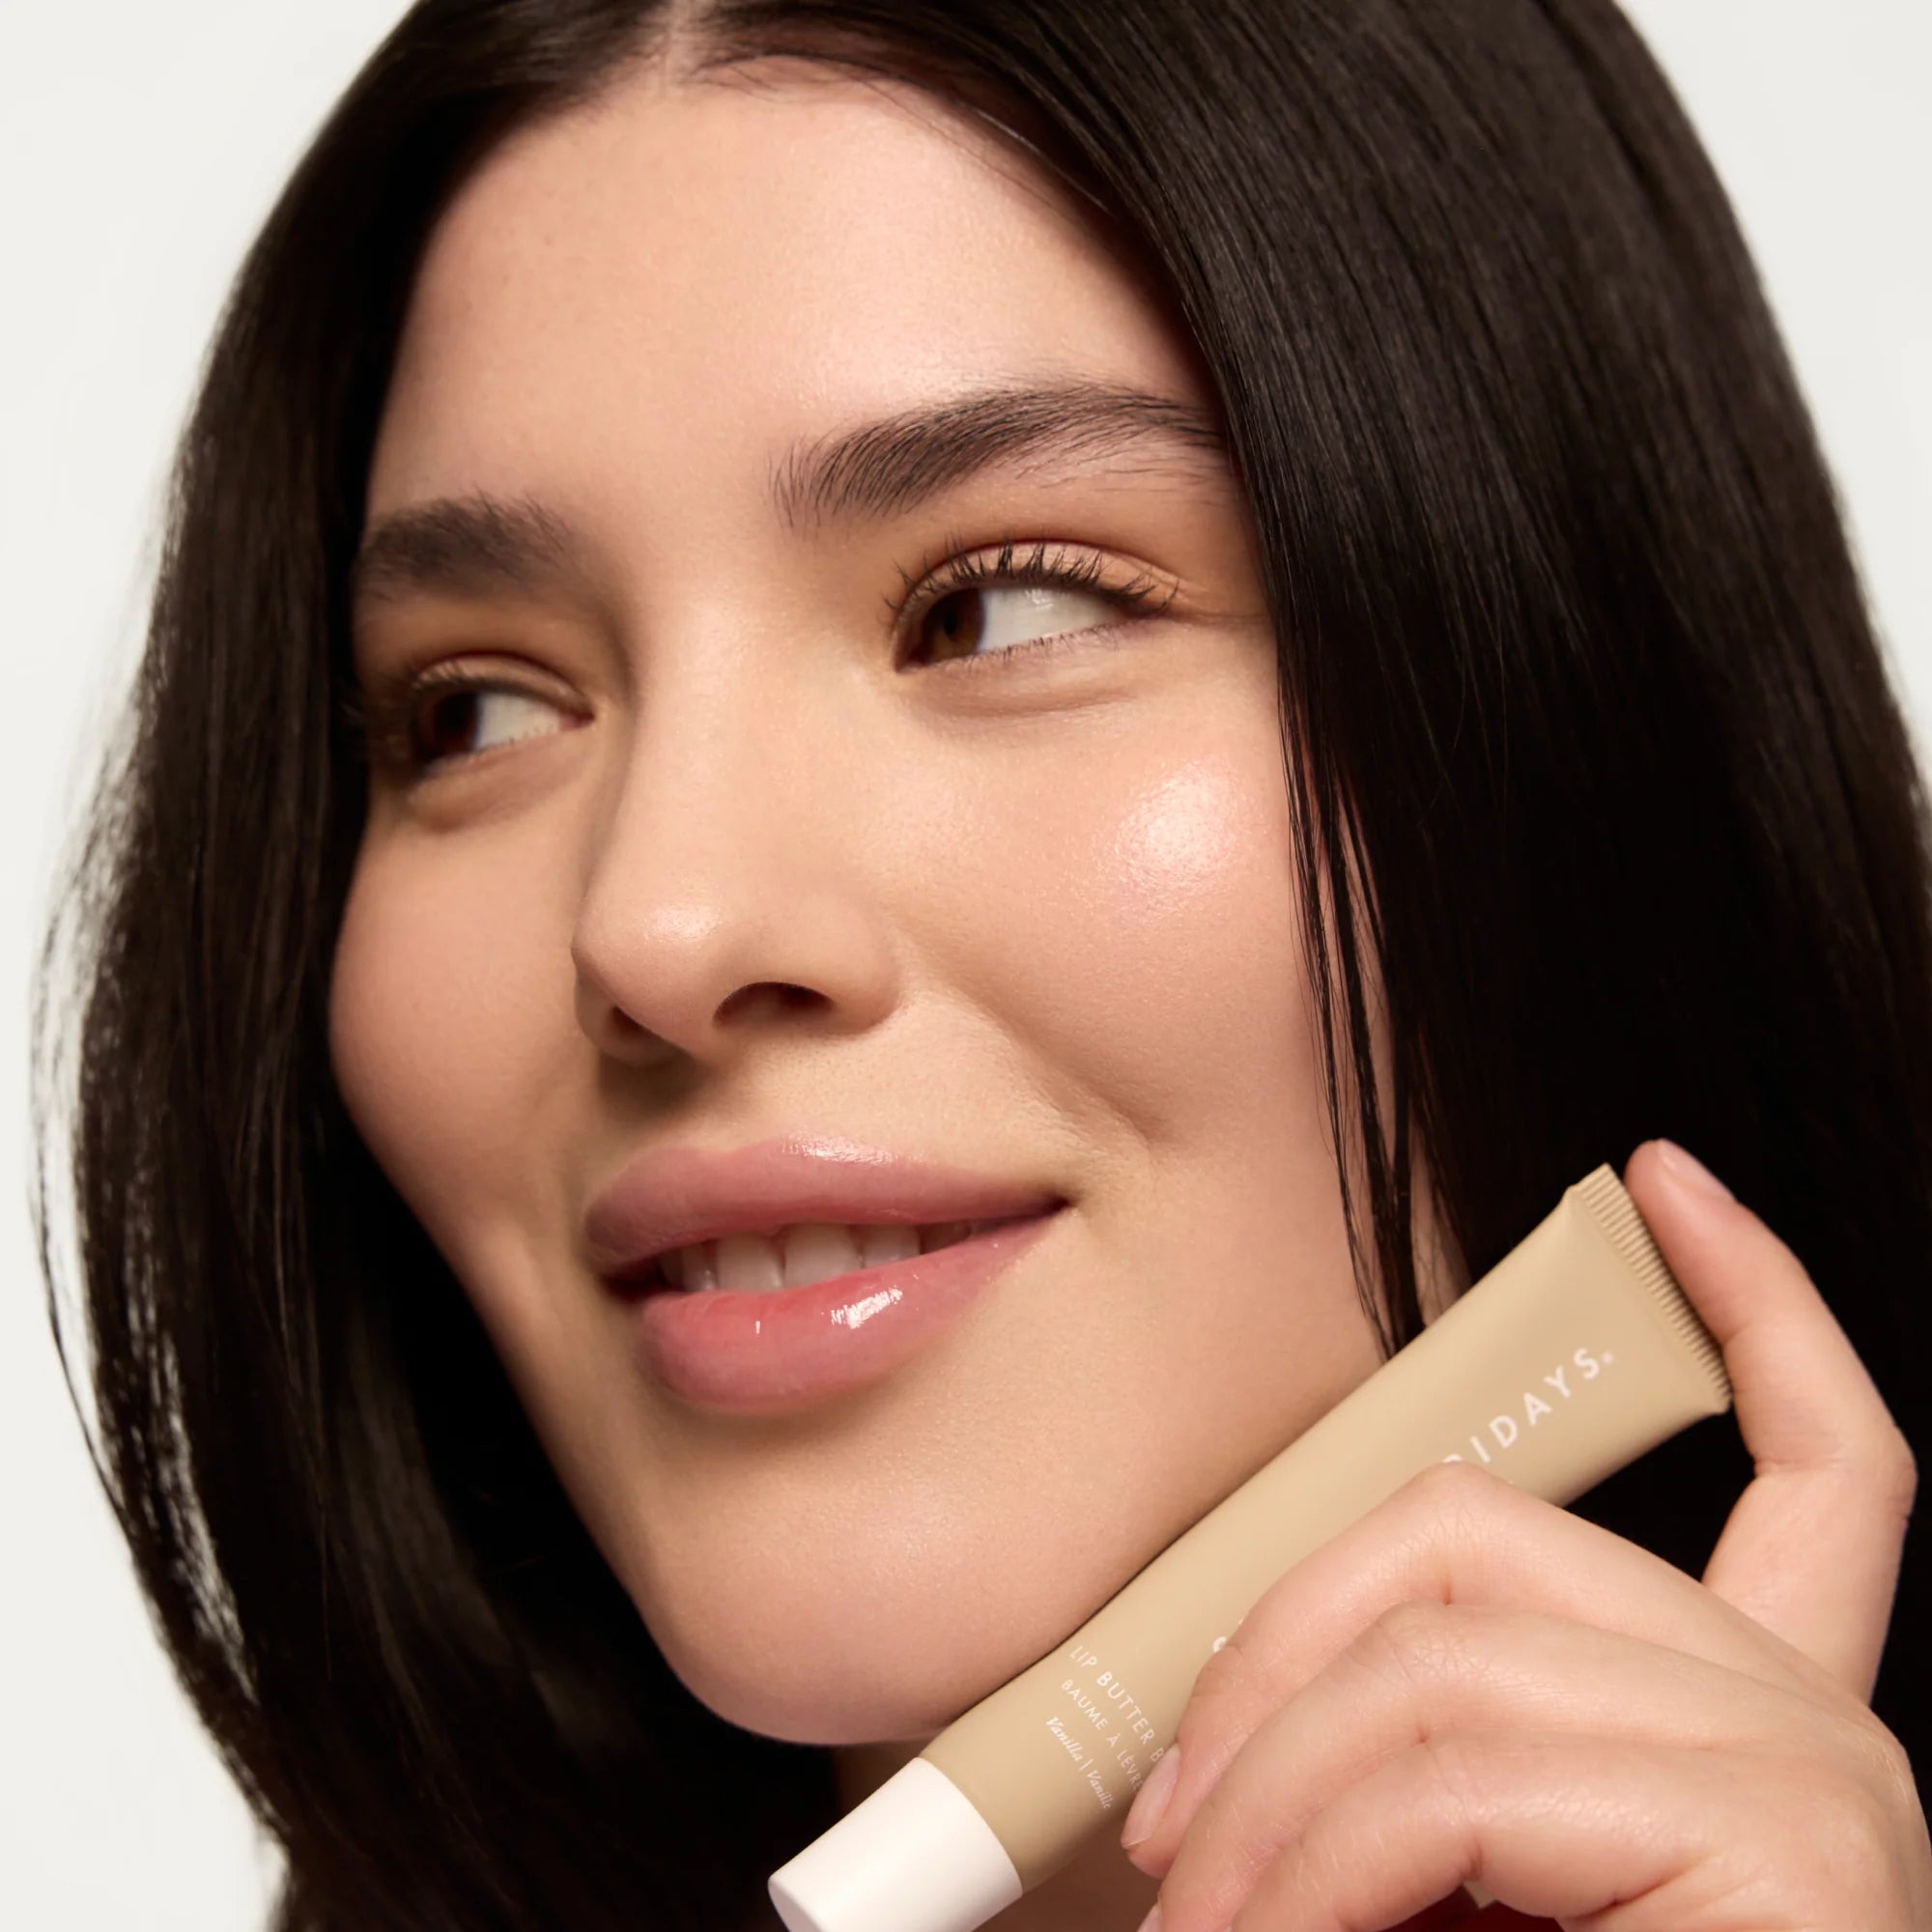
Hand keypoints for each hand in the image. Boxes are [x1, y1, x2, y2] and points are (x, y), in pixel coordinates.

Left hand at [1116, 1138, 1928, 1929]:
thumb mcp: (1421, 1883)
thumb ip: (1379, 1769)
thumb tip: (1199, 1751)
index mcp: (1751, 1717)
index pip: (1817, 1467)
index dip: (1755, 1306)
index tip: (1659, 1188)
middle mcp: (1815, 1727)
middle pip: (1491, 1541)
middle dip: (1277, 1662)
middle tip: (1168, 1846)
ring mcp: (1821, 1782)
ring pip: (1443, 1663)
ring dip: (1268, 1810)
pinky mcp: (1798, 1848)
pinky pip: (1473, 1770)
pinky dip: (1323, 1858)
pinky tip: (1278, 1929)